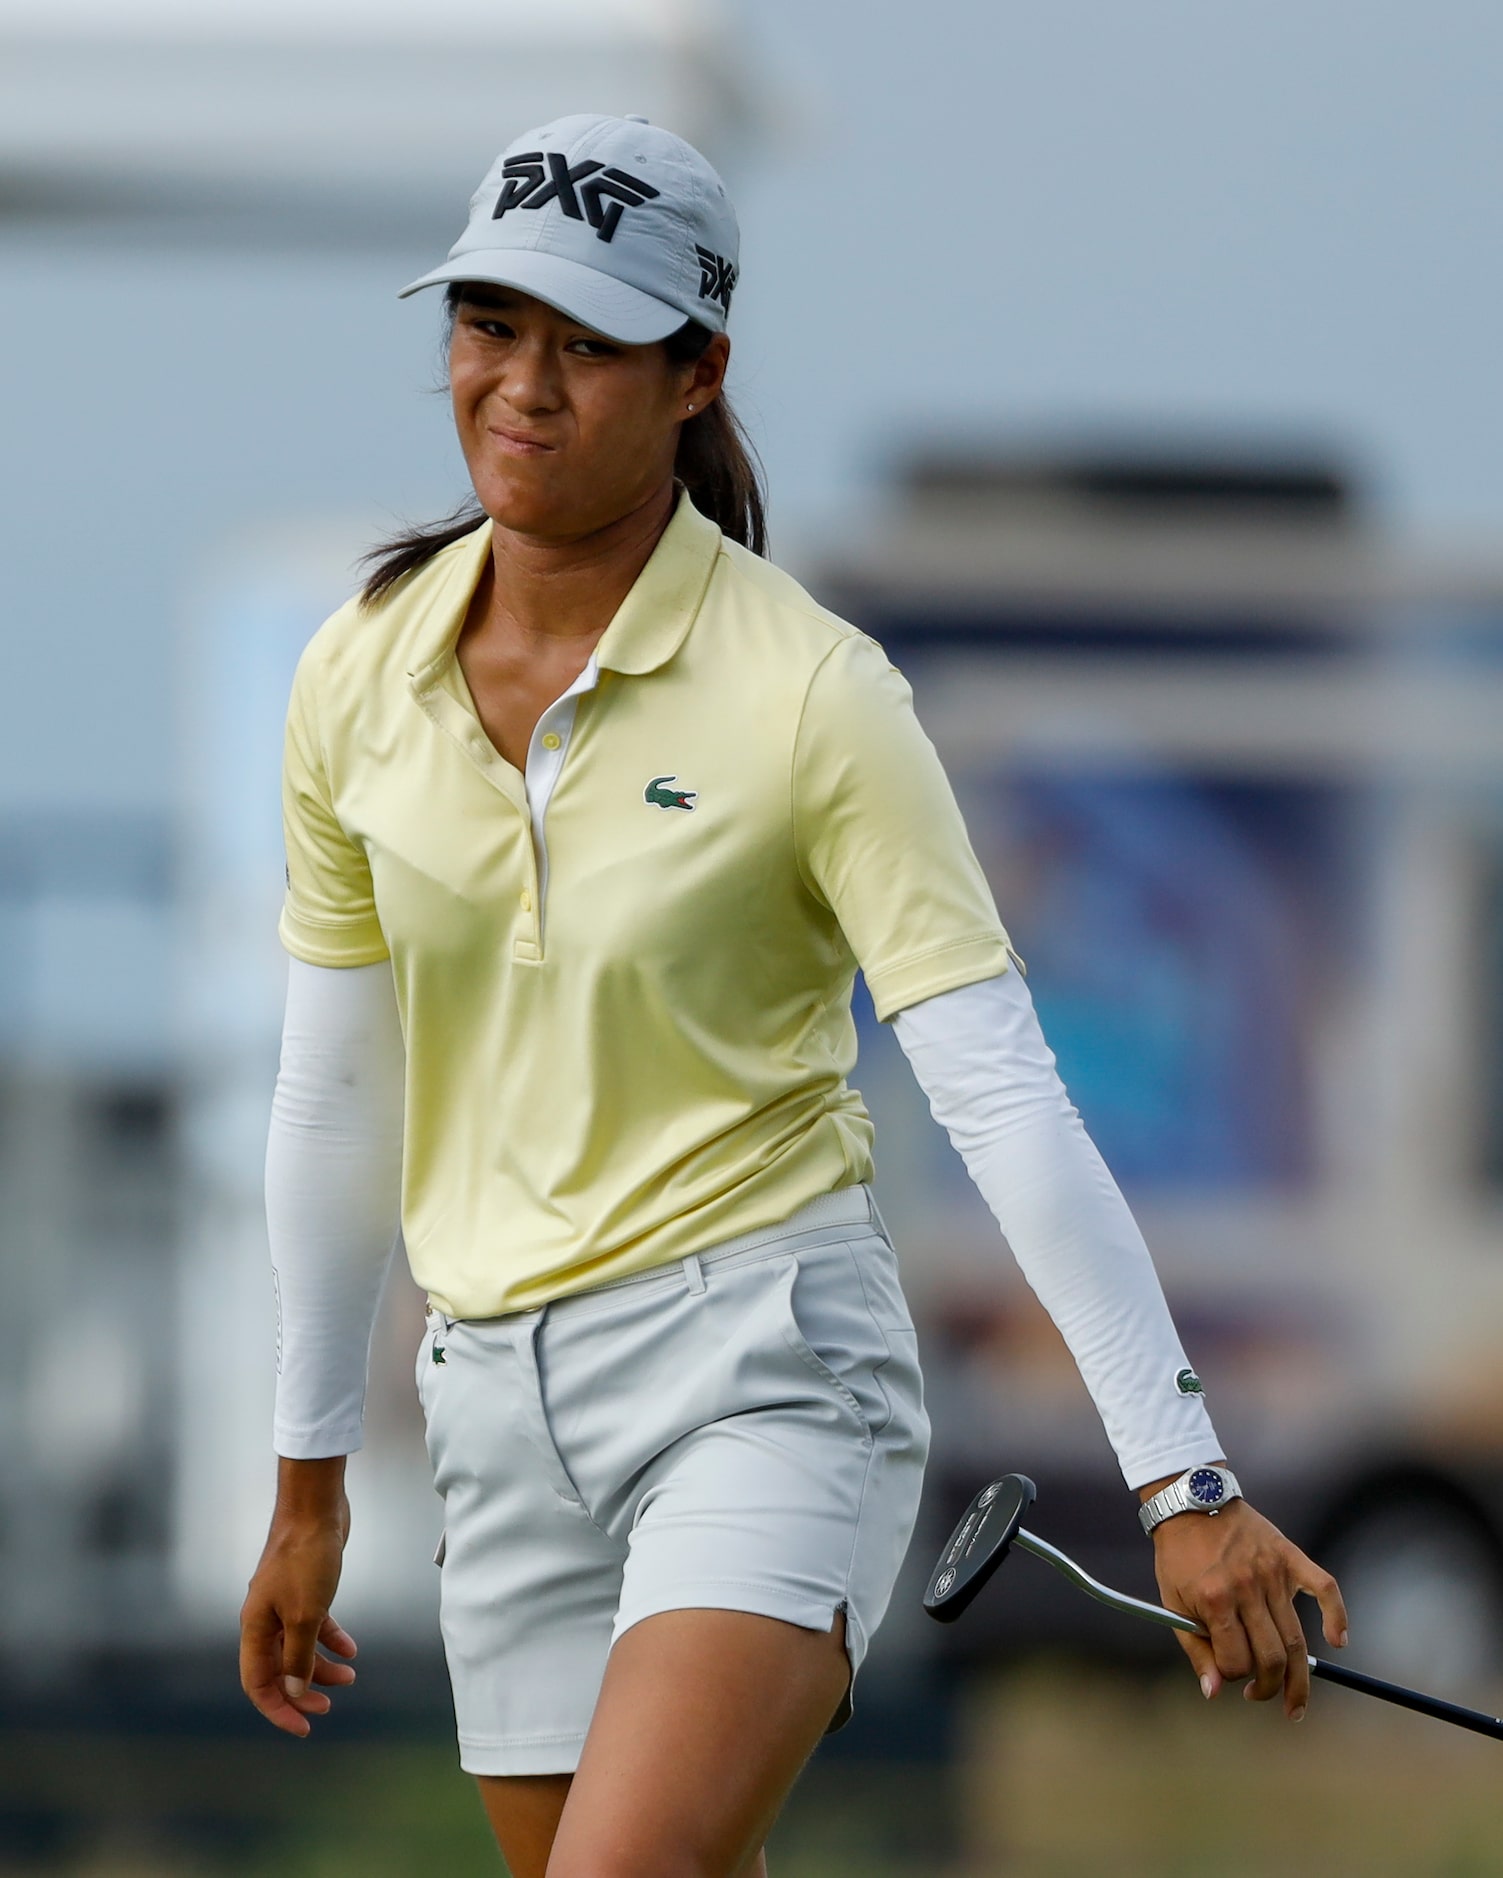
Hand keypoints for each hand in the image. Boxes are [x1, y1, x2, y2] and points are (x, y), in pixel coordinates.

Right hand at [239, 1488, 357, 1737]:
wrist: (316, 1509)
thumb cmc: (306, 1559)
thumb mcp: (305, 1615)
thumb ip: (298, 1656)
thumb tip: (294, 1692)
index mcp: (254, 1628)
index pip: (258, 1683)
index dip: (278, 1709)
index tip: (303, 1728)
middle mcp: (264, 1619)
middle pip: (278, 1669)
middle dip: (302, 1692)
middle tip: (328, 1709)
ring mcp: (284, 1604)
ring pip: (299, 1648)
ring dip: (321, 1666)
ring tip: (350, 1677)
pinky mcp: (304, 1590)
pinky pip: (314, 1625)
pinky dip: (331, 1639)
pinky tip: (351, 1648)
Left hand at [1149, 1498, 1347, 1720]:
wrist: (1190, 1501)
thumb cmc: (1179, 1555)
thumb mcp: (1172, 1602)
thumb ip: (1195, 1649)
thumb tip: (1213, 1693)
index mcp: (1215, 1599)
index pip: (1237, 1661)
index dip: (1234, 1677)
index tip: (1230, 1677)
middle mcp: (1247, 1588)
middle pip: (1272, 1657)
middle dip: (1267, 1687)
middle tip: (1260, 1695)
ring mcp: (1271, 1572)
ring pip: (1295, 1637)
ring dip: (1298, 1677)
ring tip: (1294, 1701)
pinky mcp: (1289, 1556)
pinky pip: (1324, 1588)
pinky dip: (1337, 1615)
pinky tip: (1338, 1640)